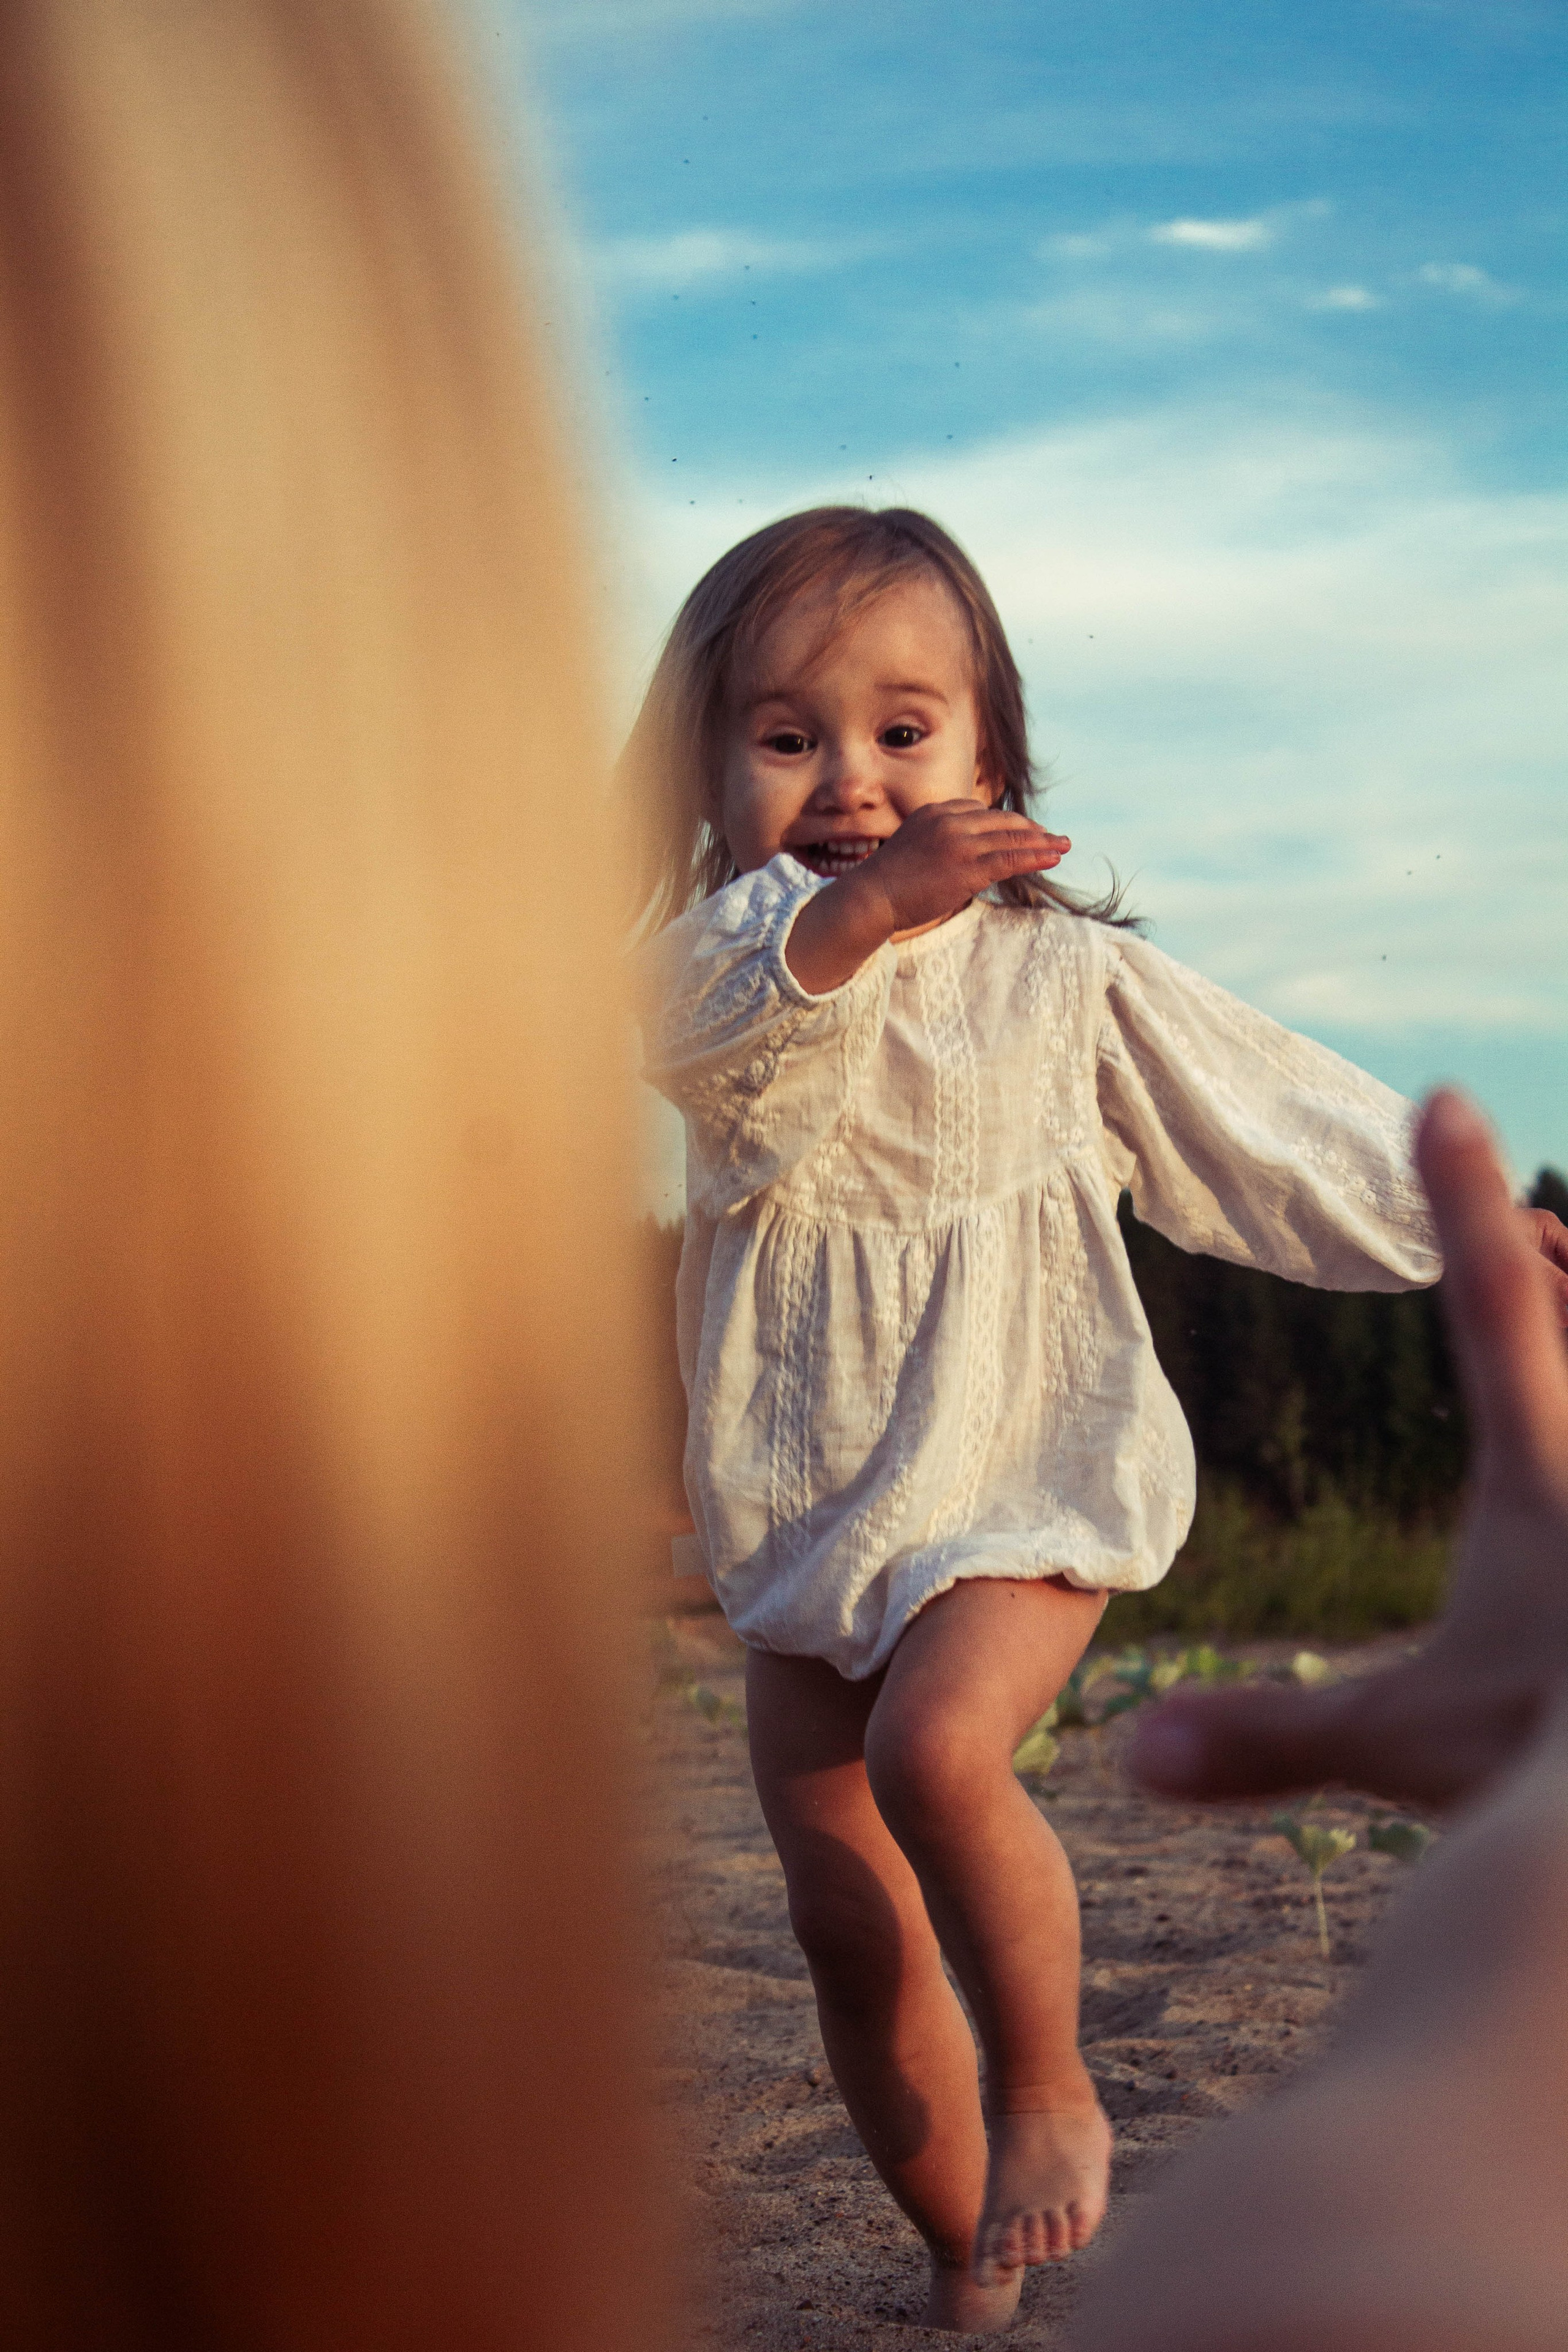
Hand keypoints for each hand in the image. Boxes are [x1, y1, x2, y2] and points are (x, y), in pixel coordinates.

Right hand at [784, 801, 1068, 993]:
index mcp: (937, 811)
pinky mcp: (967, 867)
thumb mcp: (916, 847)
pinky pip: (1010, 859)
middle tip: (1052, 837)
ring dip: (1042, 842)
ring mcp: (960, 843)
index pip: (981, 812)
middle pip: (1001, 821)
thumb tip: (965, 855)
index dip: (1007, 822)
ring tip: (1063, 846)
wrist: (872, 896)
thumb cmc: (890, 881)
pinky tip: (1053, 856)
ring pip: (1011, 838)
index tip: (1024, 831)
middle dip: (1031, 830)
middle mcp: (951, 820)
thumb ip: (941, 842)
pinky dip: (1035, 857)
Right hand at [1128, 1088, 1567, 1811]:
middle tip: (1530, 1235)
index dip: (1458, 1193)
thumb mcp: (1401, 1743)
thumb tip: (1133, 1754)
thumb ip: (1268, 1734)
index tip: (1444, 1103)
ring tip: (1548, 1295)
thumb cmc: (1543, 1768)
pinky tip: (1560, 1492)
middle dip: (1548, 1254)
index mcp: (1542, 1467)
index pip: (1491, 1296)